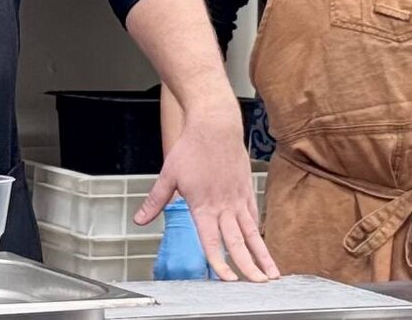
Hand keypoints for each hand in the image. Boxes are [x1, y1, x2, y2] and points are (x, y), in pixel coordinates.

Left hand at [136, 101, 278, 281]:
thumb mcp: (168, 175)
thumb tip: (139, 219)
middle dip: (249, 267)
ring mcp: (238, 198)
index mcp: (204, 206)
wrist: (215, 125)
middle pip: (238, 243)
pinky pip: (253, 216)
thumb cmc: (191, 147)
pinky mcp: (246, 189)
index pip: (213, 242)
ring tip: (272, 274)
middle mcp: (224, 206)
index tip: (227, 280)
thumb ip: (155, 201)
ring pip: (252, 232)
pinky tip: (261, 244)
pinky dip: (258, 232)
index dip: (220, 264)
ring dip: (262, 255)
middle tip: (259, 285)